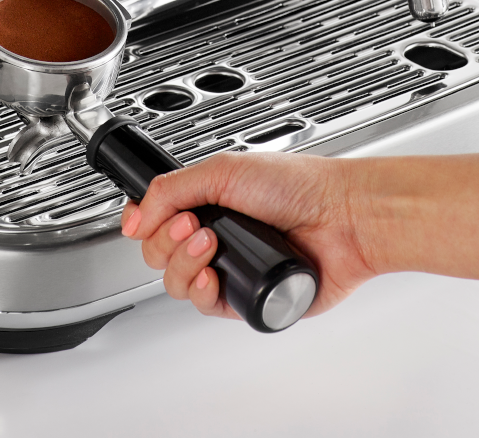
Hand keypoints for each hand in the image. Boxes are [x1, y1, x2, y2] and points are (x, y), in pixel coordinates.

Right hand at [121, 150, 478, 321]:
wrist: (342, 218)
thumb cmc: (299, 186)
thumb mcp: (223, 170)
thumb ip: (172, 188)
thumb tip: (136, 214)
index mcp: (212, 201)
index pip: (158, 220)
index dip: (147, 224)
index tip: (146, 219)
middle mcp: (219, 236)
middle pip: (161, 254)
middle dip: (168, 241)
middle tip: (193, 225)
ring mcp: (233, 268)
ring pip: (179, 284)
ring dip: (184, 265)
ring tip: (211, 245)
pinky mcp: (248, 299)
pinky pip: (207, 307)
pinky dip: (202, 293)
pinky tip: (214, 276)